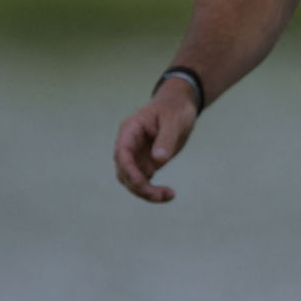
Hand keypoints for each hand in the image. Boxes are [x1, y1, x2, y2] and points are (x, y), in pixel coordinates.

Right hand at [113, 79, 200, 202]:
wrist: (179, 106)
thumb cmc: (175, 108)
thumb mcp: (174, 120)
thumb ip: (166, 139)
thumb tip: (158, 160)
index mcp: (130, 129)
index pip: (121, 152)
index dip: (128, 169)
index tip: (141, 182)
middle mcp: (129, 144)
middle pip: (124, 171)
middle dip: (139, 186)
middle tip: (163, 195)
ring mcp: (136, 155)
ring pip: (131, 180)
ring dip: (146, 192)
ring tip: (169, 195)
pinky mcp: (145, 163)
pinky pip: (143, 182)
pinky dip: (153, 191)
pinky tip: (168, 194)